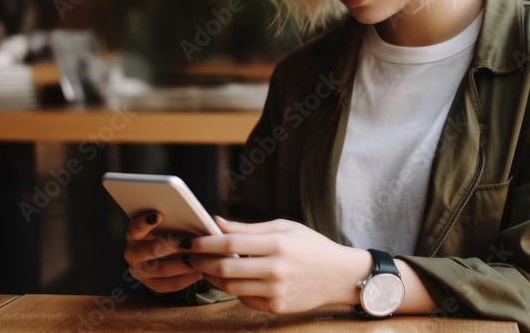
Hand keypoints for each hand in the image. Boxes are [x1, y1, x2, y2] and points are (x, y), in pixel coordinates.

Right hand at [123, 211, 202, 293]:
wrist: (163, 254)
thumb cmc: (166, 233)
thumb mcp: (165, 225)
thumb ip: (172, 221)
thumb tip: (192, 217)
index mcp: (133, 235)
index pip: (135, 229)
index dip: (145, 223)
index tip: (159, 215)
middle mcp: (132, 253)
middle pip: (151, 250)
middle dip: (173, 246)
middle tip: (189, 242)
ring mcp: (138, 271)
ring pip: (162, 269)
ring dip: (183, 265)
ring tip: (199, 260)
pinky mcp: (149, 284)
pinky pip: (167, 285)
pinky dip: (185, 279)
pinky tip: (198, 273)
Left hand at [185, 217, 371, 312]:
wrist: (339, 275)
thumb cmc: (311, 246)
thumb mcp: (284, 227)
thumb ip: (249, 228)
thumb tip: (218, 222)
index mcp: (277, 244)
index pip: (231, 244)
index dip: (206, 242)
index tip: (191, 240)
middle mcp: (275, 269)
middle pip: (225, 268)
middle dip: (202, 262)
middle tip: (191, 256)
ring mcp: (275, 290)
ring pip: (230, 287)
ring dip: (213, 277)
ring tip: (206, 267)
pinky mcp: (276, 306)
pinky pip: (244, 299)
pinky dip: (233, 289)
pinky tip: (232, 279)